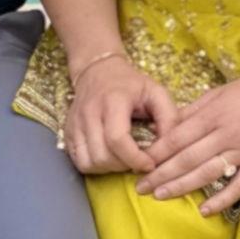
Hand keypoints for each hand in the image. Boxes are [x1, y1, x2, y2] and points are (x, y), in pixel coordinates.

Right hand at [63, 52, 178, 175]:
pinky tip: (108, 157)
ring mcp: (76, 123)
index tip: (150, 164)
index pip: (118, 139)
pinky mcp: (68, 131)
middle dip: (124, 165)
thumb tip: (171, 147)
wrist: (97, 70)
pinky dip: (95, 166)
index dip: (135, 158)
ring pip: (89, 162)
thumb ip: (170, 118)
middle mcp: (90, 112)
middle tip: (137, 161)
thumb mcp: (156, 92)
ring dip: (109, 168)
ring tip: (123, 159)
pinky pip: (79, 161)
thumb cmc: (131, 84)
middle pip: (103, 155)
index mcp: (113, 100)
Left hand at [135, 58, 239, 216]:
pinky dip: (222, 199)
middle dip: (161, 174)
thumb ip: (194, 111)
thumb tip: (167, 125)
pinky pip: (239, 185)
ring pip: (207, 172)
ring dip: (182, 186)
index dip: (156, 152)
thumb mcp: (219, 93)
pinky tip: (204, 211)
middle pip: (187, 157)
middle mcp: (225, 133)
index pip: (178, 136)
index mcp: (213, 114)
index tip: (138, 163)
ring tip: (160, 196)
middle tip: (140, 188)